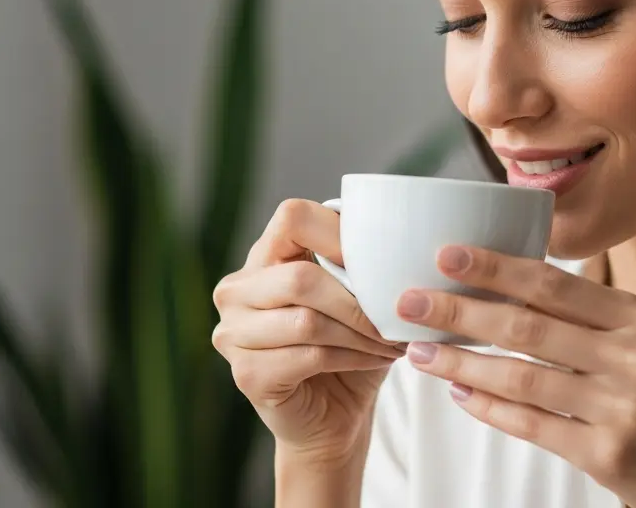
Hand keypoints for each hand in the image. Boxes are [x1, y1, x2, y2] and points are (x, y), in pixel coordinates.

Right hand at [212, 199, 406, 466]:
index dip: (339, 234)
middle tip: (397, 317)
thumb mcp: (359, 296)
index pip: (292, 217)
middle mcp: (237, 289)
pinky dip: (353, 357)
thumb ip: (363, 264)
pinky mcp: (247, 373)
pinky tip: (375, 360)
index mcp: (263, 256)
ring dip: (361, 333)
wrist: (333, 416)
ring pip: (307, 321)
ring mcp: (233, 333)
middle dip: (358, 301)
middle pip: (300, 277)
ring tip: (392, 340)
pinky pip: (309, 356)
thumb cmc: (349, 345)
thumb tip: (402, 244)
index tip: (381, 261)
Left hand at [395, 246, 635, 506]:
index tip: (447, 253)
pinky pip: (532, 424)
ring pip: (521, 374)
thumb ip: (598, 321)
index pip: (555, 283)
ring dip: (462, 361)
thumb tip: (516, 290)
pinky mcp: (608, 453)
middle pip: (528, 324)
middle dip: (460, 309)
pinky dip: (490, 408)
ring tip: (420, 351)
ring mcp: (621, 406)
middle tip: (410, 299)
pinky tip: (461, 394)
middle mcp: (634, 356)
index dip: (496, 266)